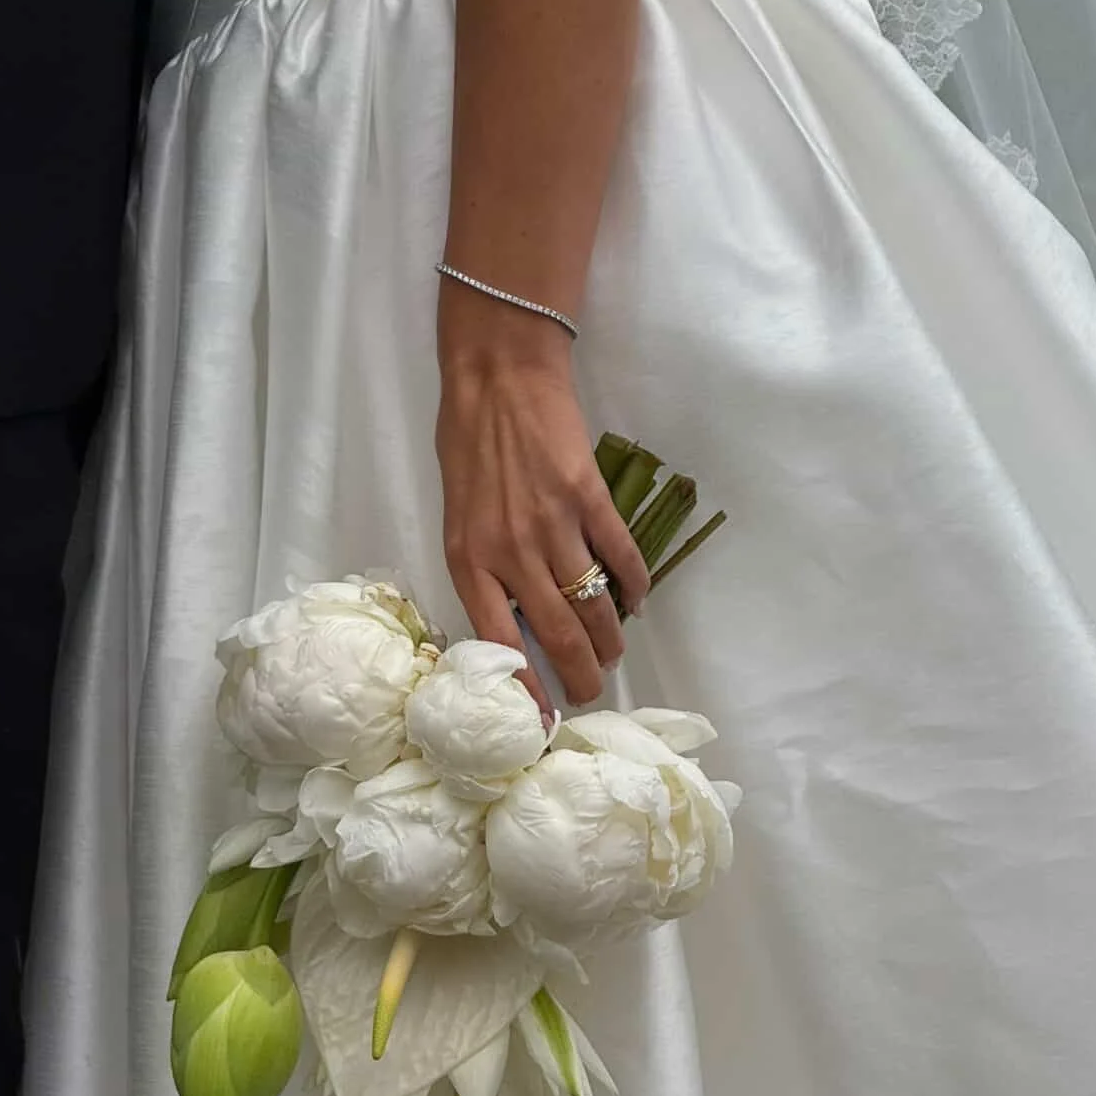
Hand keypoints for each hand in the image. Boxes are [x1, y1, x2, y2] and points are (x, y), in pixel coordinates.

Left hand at [436, 341, 649, 712]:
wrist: (497, 378)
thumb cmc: (468, 445)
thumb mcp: (457, 516)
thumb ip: (484, 566)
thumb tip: (517, 616)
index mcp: (468, 559)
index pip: (498, 642)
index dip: (525, 687)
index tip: (542, 716)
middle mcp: (511, 551)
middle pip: (558, 633)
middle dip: (581, 674)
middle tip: (592, 690)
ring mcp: (554, 525)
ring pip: (593, 604)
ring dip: (610, 638)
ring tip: (614, 654)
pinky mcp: (590, 498)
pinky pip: (620, 556)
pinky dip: (634, 584)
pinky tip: (637, 600)